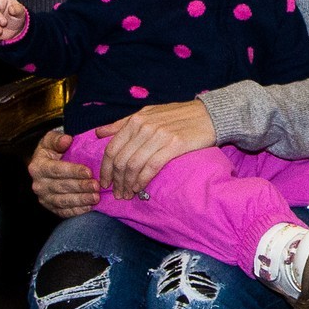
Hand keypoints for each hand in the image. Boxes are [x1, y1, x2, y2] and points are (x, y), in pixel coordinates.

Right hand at [27, 126, 99, 217]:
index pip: (56, 170)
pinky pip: (64, 212)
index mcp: (37, 167)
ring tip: (96, 197)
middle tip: (97, 186)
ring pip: (63, 201)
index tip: (89, 172)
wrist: (46, 165)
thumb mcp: (51, 140)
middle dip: (80, 187)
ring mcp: (44, 198)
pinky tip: (89, 207)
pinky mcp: (51, 208)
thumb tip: (66, 140)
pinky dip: (77, 211)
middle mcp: (38, 184)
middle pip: (61, 186)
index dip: (73, 171)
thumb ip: (57, 139)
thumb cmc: (52, 150)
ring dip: (81, 200)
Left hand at [94, 99, 216, 198]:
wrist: (209, 114)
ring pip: (133, 165)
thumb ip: (122, 124)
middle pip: (120, 159)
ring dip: (128, 184)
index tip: (105, 182)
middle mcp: (144, 126)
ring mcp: (158, 135)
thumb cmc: (178, 116)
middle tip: (117, 193)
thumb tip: (99, 133)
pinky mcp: (174, 145)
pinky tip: (140, 189)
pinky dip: (142, 180)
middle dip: (116, 180)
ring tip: (128, 194)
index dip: (105, 169)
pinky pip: (151, 167)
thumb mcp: (148, 114)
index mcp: (135, 120)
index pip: (112, 148)